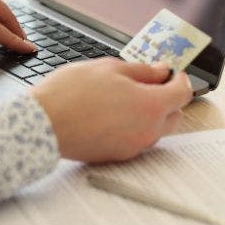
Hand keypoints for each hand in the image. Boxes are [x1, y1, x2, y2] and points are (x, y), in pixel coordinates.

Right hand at [31, 59, 192, 162]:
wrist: (42, 124)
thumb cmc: (71, 93)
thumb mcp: (110, 68)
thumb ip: (142, 70)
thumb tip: (161, 71)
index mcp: (150, 105)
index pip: (183, 93)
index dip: (180, 79)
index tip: (173, 72)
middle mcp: (147, 130)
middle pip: (174, 115)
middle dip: (168, 98)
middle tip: (149, 82)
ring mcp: (133, 147)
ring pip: (156, 129)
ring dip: (150, 113)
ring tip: (124, 97)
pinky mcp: (118, 156)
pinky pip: (137, 139)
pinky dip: (133, 125)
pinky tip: (112, 112)